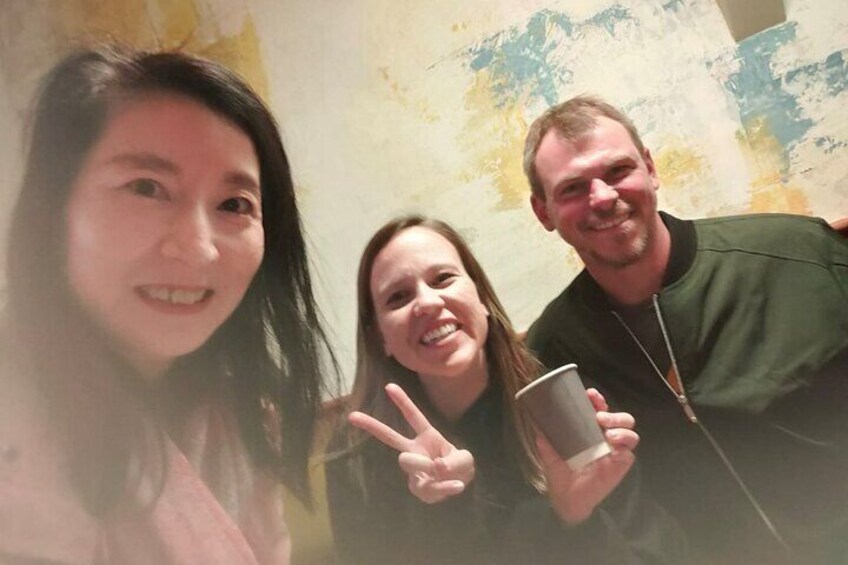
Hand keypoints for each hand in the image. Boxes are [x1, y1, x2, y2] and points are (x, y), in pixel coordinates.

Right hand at [348, 383, 474, 503]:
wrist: (459, 485)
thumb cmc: (459, 466)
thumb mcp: (466, 460)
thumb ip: (456, 462)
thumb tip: (436, 468)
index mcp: (427, 436)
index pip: (414, 417)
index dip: (403, 401)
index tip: (389, 386)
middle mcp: (415, 450)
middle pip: (391, 436)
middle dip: (371, 425)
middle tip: (352, 415)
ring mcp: (413, 470)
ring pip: (407, 462)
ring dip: (427, 465)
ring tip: (442, 468)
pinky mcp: (416, 487)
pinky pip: (427, 486)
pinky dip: (445, 487)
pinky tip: (456, 485)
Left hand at [538, 388, 637, 523]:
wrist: (567, 499)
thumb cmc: (560, 472)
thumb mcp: (549, 454)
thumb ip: (545, 440)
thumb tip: (538, 426)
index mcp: (590, 428)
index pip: (598, 408)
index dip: (597, 400)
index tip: (590, 395)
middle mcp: (605, 435)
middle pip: (620, 417)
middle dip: (613, 414)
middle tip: (600, 417)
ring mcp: (614, 449)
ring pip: (629, 432)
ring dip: (622, 428)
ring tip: (609, 433)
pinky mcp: (620, 464)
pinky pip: (629, 453)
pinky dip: (624, 447)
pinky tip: (614, 447)